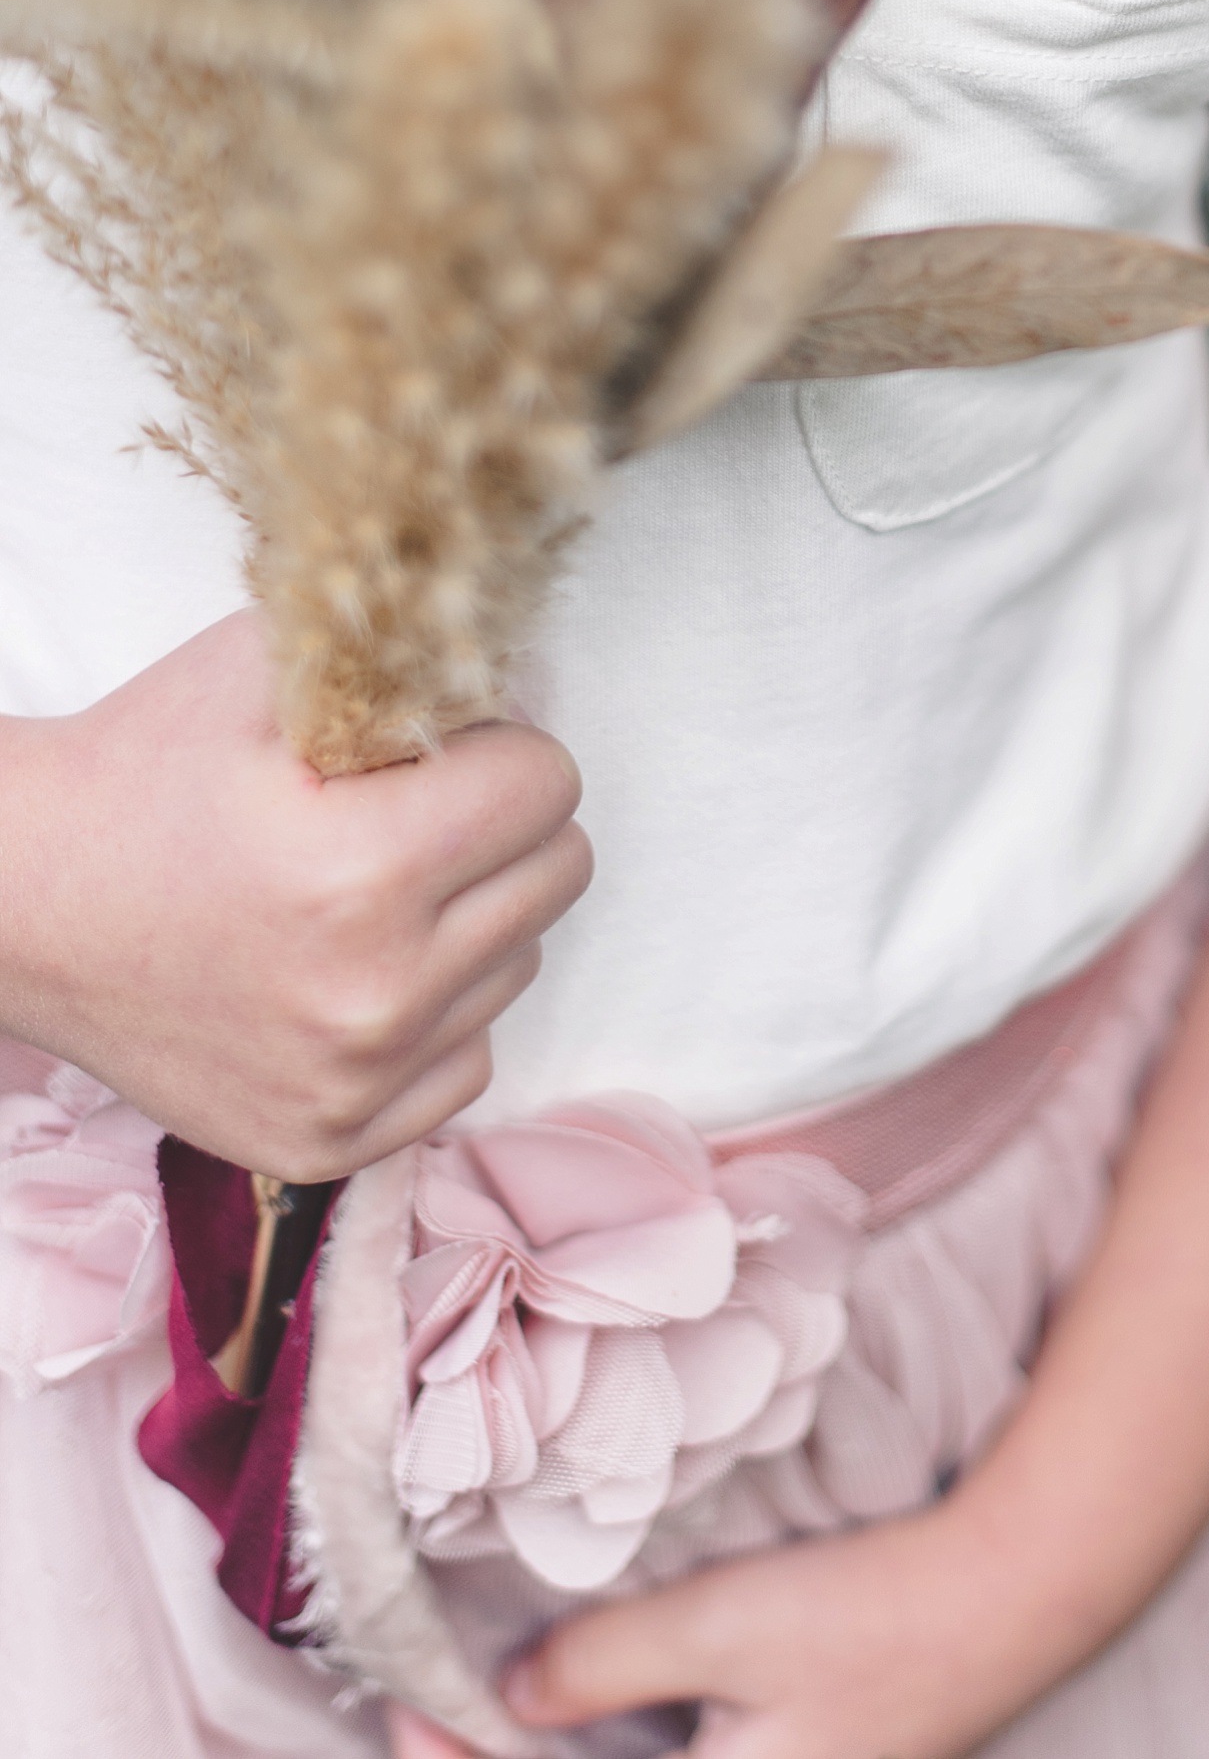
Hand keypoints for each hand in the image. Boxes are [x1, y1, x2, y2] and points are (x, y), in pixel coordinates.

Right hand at [0, 608, 590, 1174]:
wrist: (23, 900)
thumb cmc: (146, 771)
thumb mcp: (271, 669)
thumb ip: (411, 663)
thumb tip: (531, 675)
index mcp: (364, 866)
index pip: (549, 785)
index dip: (502, 747)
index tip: (445, 750)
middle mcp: (373, 990)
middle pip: (558, 874)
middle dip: (501, 828)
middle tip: (417, 814)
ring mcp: (355, 1081)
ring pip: (521, 963)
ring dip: (471, 919)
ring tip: (368, 893)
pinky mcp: (333, 1143)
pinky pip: (469, 1058)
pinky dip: (434, 1011)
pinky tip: (353, 970)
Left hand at [387, 1499, 1106, 1758]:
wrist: (1010, 1599)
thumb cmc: (872, 1616)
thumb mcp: (720, 1625)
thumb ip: (605, 1663)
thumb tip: (513, 1694)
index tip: (412, 1707)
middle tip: (432, 1711)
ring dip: (559, 1758)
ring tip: (489, 1707)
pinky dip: (620, 1749)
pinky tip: (590, 1705)